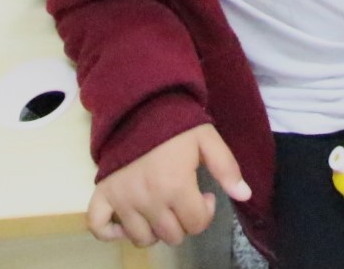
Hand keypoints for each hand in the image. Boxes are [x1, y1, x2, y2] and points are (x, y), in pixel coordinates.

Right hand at [85, 125, 250, 248]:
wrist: (137, 105)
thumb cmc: (174, 123)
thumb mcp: (206, 139)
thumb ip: (227, 167)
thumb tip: (244, 195)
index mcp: (175, 186)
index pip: (196, 224)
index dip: (205, 212)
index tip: (203, 194)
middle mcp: (148, 200)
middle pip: (172, 236)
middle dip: (183, 222)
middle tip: (182, 200)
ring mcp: (122, 200)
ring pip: (142, 239)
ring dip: (154, 230)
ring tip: (160, 209)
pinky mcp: (103, 195)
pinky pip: (99, 227)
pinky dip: (110, 232)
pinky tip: (125, 225)